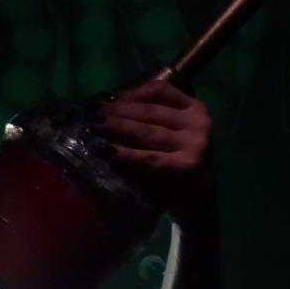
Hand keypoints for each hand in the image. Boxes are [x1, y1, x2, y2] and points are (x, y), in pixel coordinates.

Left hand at [88, 78, 215, 226]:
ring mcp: (194, 145)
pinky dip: (127, 154)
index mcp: (193, 109)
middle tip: (92, 111)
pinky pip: (150, 157)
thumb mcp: (169, 133)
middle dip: (117, 110)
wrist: (197, 197)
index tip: (108, 98)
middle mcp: (197, 123)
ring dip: (118, 127)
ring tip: (95, 126)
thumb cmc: (175, 160)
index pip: (160, 91)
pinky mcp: (185, 166)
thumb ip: (149, 118)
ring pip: (148, 132)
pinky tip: (108, 152)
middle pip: (150, 111)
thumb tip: (108, 105)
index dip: (131, 93)